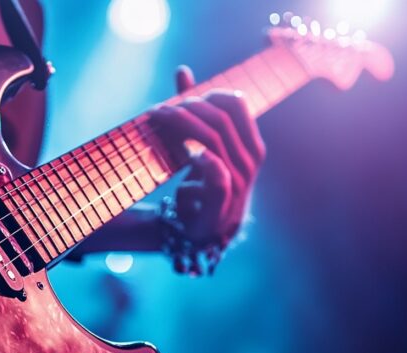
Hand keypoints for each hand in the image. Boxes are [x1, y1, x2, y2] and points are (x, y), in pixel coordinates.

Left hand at [150, 66, 265, 249]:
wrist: (197, 228)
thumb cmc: (200, 181)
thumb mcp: (197, 143)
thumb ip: (193, 109)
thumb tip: (183, 70)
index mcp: (248, 143)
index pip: (237, 103)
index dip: (208, 93)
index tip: (180, 98)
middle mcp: (249, 160)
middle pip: (221, 119)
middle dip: (187, 109)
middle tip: (159, 110)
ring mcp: (238, 182)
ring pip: (213, 142)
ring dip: (182, 126)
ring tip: (157, 120)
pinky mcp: (222, 203)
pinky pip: (217, 175)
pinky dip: (201, 160)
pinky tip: (185, 153)